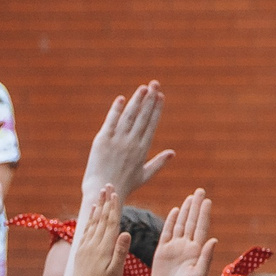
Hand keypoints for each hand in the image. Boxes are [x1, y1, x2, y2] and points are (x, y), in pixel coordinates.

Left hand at [64, 183, 128, 275]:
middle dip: (105, 201)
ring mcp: (85, 247)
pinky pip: (86, 230)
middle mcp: (93, 244)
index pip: (110, 223)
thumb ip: (120, 252)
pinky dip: (90, 218)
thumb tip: (126, 232)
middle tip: (107, 185)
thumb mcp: (116, 272)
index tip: (115, 193)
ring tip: (100, 193)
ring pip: (93, 222)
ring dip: (97, 206)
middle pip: (101, 218)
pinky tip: (92, 211)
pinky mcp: (80, 251)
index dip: (113, 207)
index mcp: (104, 248)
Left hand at [83, 83, 173, 199]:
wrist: (103, 191)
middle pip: (143, 116)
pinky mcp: (102, 141)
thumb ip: (158, 163)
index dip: (156, 109)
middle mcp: (132, 143)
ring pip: (129, 116)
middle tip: (155, 84)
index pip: (151, 124)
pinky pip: (111, 121)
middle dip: (150, 99)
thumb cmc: (124, 186)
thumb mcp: (144, 176)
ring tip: (143, 87)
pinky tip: (122, 99)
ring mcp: (117, 141)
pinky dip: (116, 110)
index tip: (161, 96)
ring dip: (137, 100)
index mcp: (142, 150)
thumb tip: (172, 153)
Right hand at [150, 189, 216, 275]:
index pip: (201, 227)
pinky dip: (171, 221)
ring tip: (190, 197)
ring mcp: (174, 247)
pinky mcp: (162, 251)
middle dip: (196, 206)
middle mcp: (187, 246)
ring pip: (181, 224)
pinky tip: (175, 211)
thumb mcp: (198, 274)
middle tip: (200, 191)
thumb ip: (205, 257)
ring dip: (185, 210)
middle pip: (192, 221)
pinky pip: (167, 232)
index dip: (204, 213)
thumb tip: (213, 239)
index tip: (207, 200)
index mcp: (197, 250)